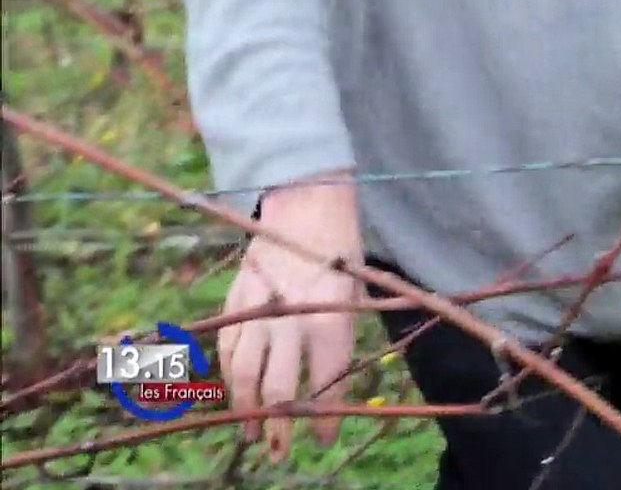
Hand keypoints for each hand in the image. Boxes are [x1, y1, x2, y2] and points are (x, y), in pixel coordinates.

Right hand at [218, 172, 362, 460]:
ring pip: (244, 372)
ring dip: (246, 408)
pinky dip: (230, 375)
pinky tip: (235, 394)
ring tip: (251, 433)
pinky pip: (228, 348)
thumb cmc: (342, 252)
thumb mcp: (357, 294)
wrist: (307, 204)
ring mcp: (258, 309)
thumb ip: (343, 339)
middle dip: (279, 425)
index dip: (324, 417)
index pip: (326, 382)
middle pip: (278, 387)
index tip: (322, 440)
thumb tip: (336, 389)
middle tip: (279, 451)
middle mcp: (290, 318)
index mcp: (328, 317)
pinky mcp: (236, 300)